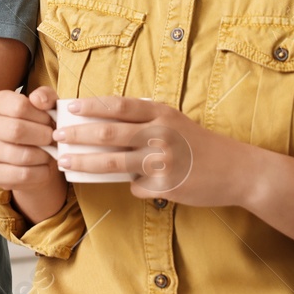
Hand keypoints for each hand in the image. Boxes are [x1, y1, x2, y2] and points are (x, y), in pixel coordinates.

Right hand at [0, 85, 67, 223]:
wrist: (30, 156)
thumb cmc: (37, 125)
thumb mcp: (45, 106)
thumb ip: (45, 96)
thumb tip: (39, 100)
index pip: (19, 106)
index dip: (41, 115)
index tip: (49, 121)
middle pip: (17, 130)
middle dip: (43, 136)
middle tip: (53, 139)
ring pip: (21, 155)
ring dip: (43, 155)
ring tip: (48, 152)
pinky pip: (22, 175)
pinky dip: (40, 172)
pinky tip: (43, 166)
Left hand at [55, 96, 247, 206]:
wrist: (236, 170)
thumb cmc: (201, 144)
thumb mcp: (175, 122)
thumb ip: (146, 121)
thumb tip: (107, 124)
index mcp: (161, 114)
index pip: (118, 106)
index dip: (90, 106)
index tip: (69, 108)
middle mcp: (160, 134)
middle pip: (108, 133)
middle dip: (78, 135)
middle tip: (57, 136)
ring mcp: (162, 161)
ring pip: (113, 163)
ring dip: (85, 163)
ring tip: (66, 162)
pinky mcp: (166, 186)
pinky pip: (137, 188)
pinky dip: (134, 187)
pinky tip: (139, 186)